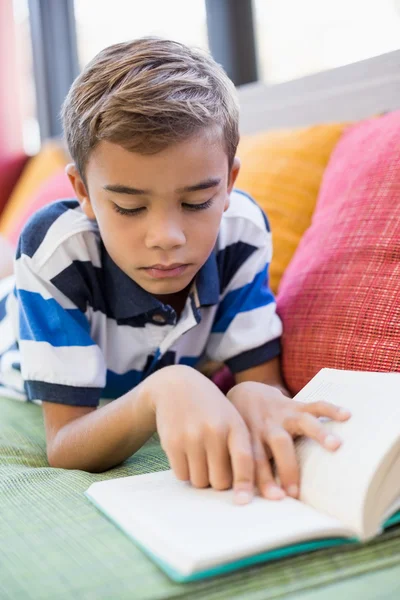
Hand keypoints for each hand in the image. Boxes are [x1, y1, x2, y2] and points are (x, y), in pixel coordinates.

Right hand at [144, 365, 254, 503]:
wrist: (177, 387)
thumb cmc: (211, 410)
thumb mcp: (232, 419)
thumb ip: (241, 448)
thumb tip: (245, 490)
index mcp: (235, 426)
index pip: (244, 461)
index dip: (244, 484)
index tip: (243, 502)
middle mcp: (214, 431)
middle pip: (220, 481)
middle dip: (218, 482)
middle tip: (216, 468)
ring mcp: (192, 437)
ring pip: (200, 481)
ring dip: (201, 477)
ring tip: (200, 457)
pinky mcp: (172, 442)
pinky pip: (182, 475)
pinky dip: (185, 471)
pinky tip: (186, 453)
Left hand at [227, 382, 350, 499]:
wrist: (245, 393)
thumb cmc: (242, 431)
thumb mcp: (236, 447)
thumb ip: (240, 469)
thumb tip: (239, 504)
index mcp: (249, 439)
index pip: (252, 462)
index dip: (258, 480)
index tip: (269, 499)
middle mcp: (266, 427)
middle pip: (277, 445)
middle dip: (287, 469)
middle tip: (294, 493)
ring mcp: (283, 415)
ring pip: (300, 422)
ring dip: (318, 433)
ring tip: (336, 446)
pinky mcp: (296, 406)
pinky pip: (314, 406)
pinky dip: (331, 409)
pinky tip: (346, 416)